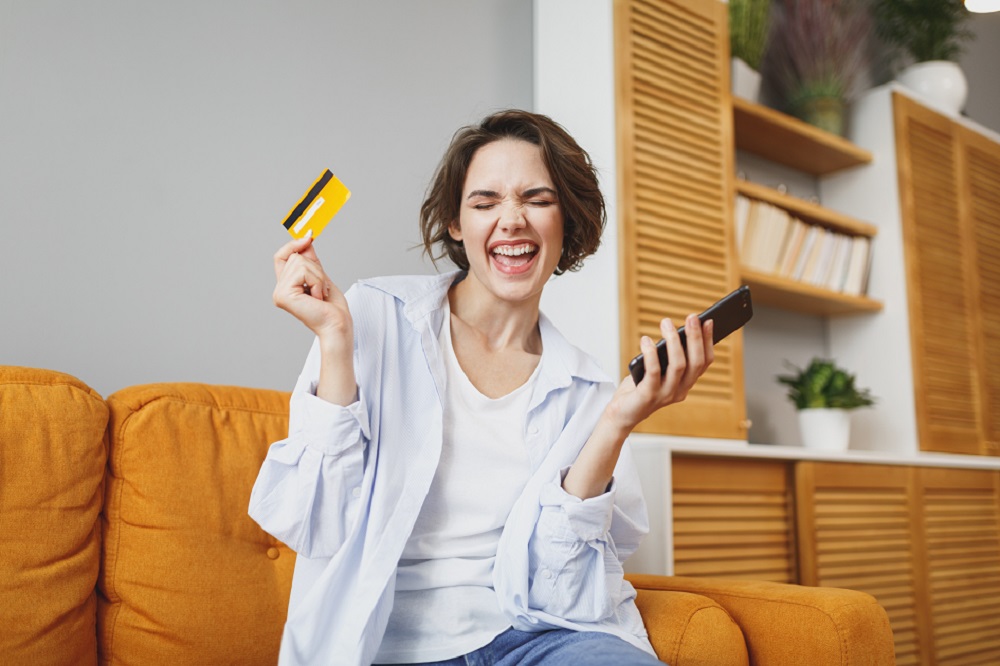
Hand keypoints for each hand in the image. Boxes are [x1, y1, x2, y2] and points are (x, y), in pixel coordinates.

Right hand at [272, 234, 351, 343]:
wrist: (338, 325)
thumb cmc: (332, 308)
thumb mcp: (321, 277)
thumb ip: (311, 260)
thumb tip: (307, 237)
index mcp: (286, 286)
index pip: (281, 256)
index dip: (294, 244)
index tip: (310, 236)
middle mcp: (279, 290)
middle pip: (295, 257)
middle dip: (316, 269)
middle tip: (322, 289)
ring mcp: (279, 293)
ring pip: (300, 262)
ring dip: (318, 277)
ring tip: (320, 294)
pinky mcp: (283, 295)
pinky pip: (303, 271)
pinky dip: (317, 282)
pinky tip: (317, 297)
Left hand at [604, 314, 714, 433]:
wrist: (622, 413)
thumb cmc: (639, 387)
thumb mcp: (657, 369)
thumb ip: (666, 356)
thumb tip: (672, 330)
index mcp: (685, 384)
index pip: (704, 362)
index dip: (707, 342)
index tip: (707, 321)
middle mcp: (680, 390)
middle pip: (695, 362)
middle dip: (695, 337)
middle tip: (691, 317)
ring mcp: (665, 394)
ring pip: (678, 365)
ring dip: (673, 341)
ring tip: (666, 323)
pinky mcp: (649, 396)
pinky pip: (654, 372)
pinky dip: (651, 354)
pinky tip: (645, 340)